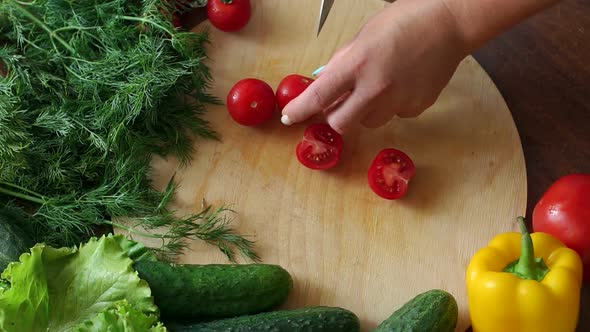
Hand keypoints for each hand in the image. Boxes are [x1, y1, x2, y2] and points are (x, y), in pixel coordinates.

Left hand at [281, 0, 467, 133]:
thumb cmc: (404, 21)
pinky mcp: (416, 109)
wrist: (449, 24)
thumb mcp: (363, 37)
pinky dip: (390, 105)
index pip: (319, 97)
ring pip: (368, 122)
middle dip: (335, 116)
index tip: (289, 117)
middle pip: (341, 124)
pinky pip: (393, 115)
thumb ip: (342, 63)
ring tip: (378, 85)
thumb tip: (325, 82)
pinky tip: (401, 83)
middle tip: (340, 101)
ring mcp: (398, 102)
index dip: (299, 110)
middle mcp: (376, 88)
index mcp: (357, 64)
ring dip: (363, 111)